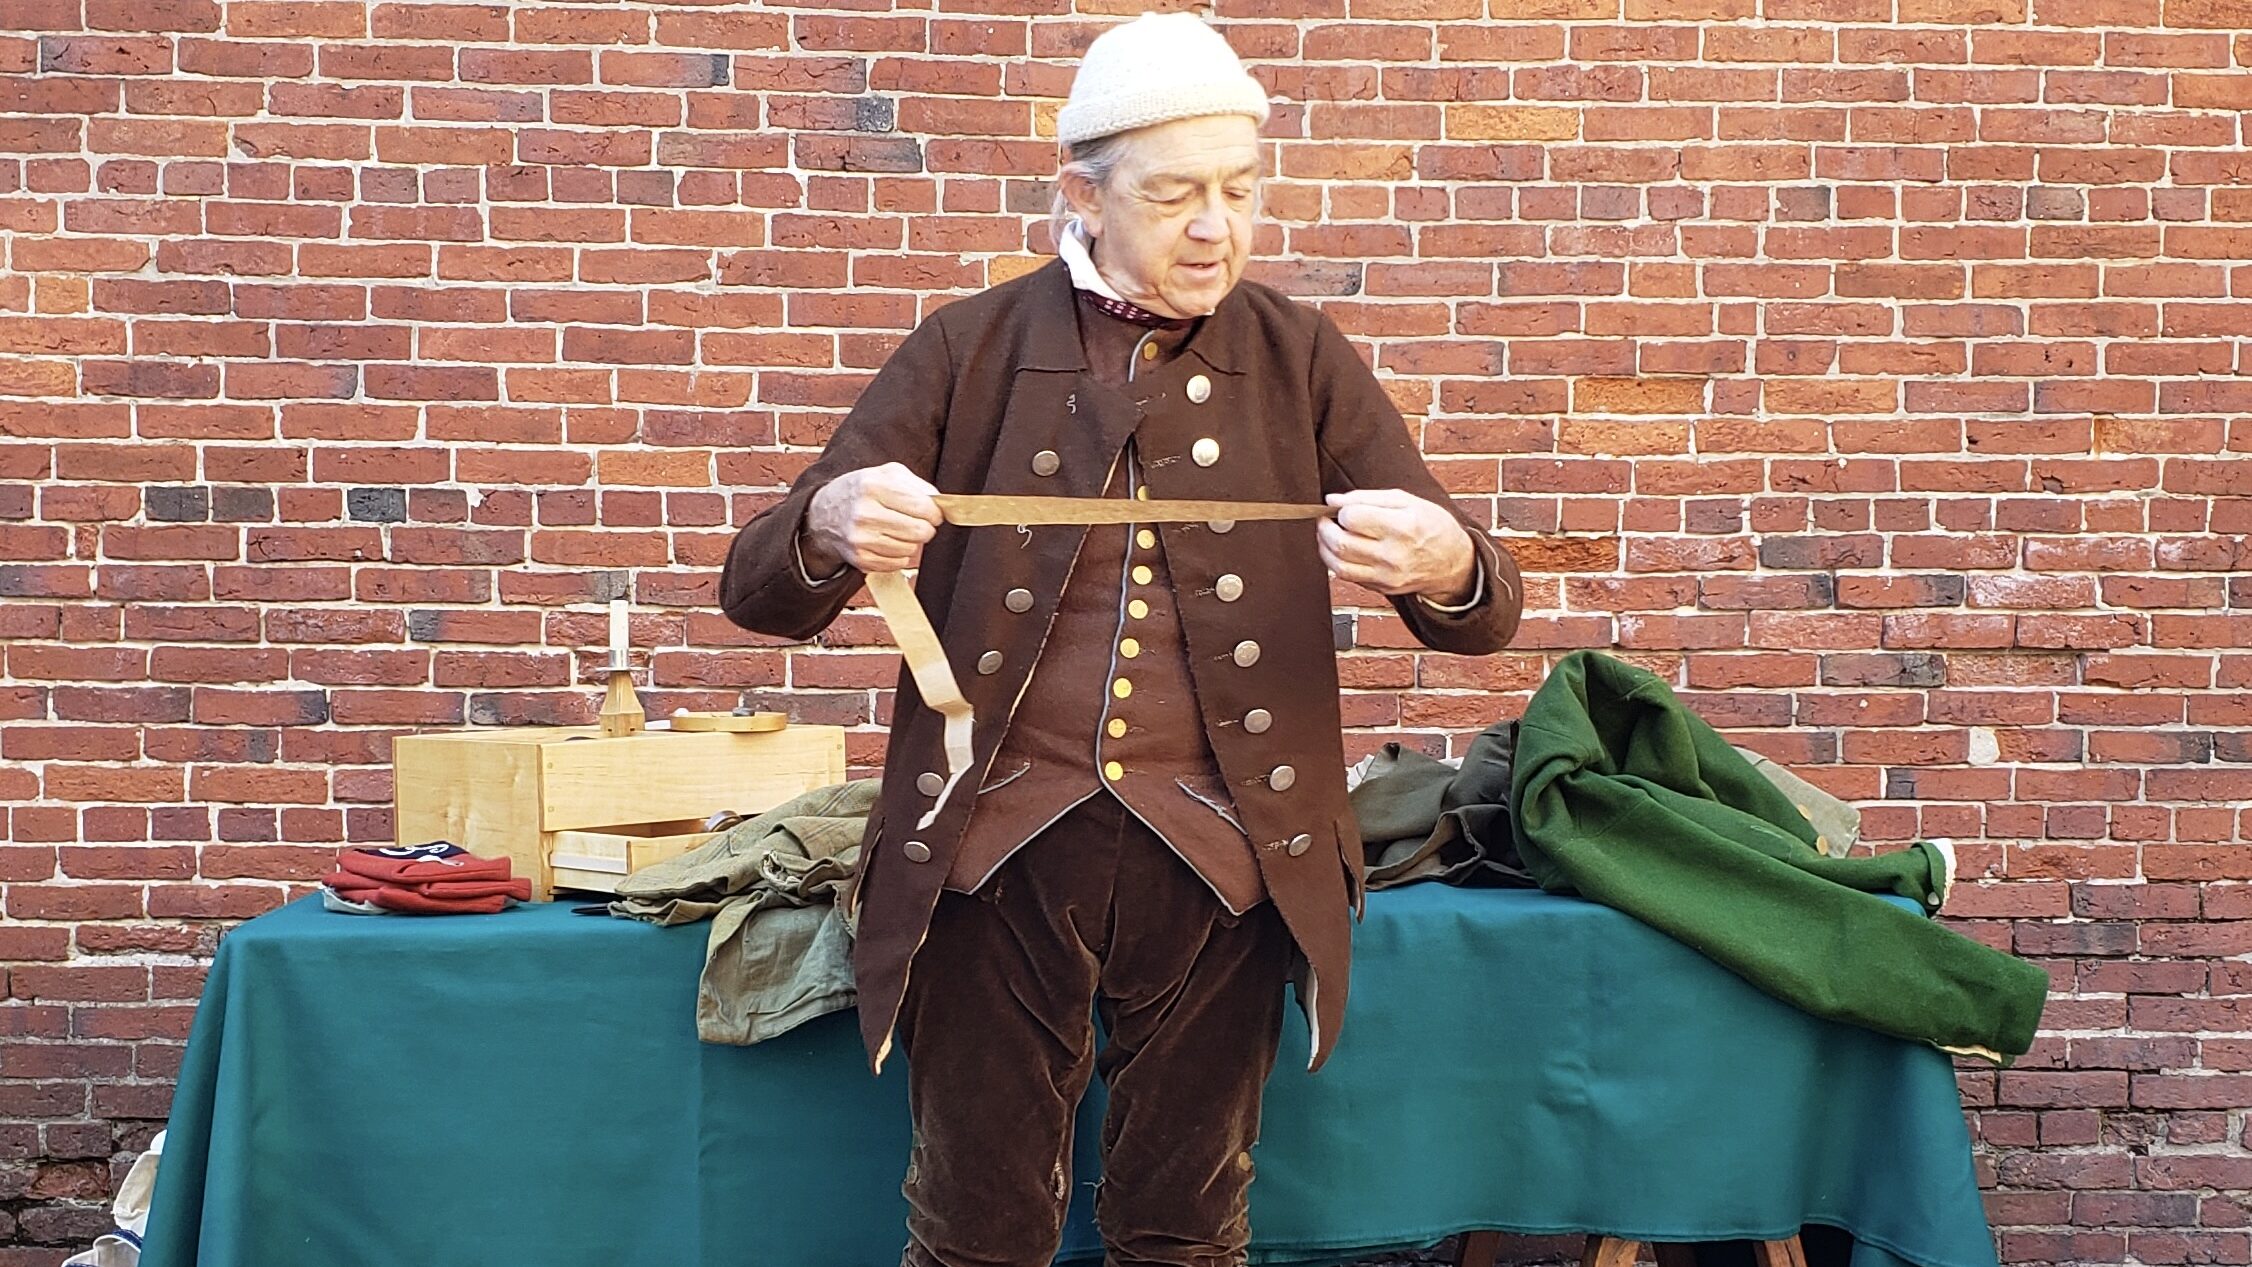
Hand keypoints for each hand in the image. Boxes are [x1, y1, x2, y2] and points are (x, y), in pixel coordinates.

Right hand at [802, 463, 942, 573]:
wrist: (824, 514)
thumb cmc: (861, 491)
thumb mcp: (886, 473)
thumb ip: (917, 484)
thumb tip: (940, 503)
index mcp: (873, 486)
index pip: (923, 506)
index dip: (935, 512)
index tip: (933, 512)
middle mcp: (864, 513)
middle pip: (920, 531)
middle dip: (926, 527)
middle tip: (918, 522)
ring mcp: (861, 539)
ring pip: (911, 548)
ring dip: (911, 541)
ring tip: (898, 529)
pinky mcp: (860, 559)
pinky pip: (898, 562)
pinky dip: (899, 554)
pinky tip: (887, 541)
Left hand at [1318, 489, 1476, 601]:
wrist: (1452, 562)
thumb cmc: (1432, 525)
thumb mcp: (1407, 500)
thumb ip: (1367, 497)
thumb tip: (1332, 500)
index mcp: (1402, 526)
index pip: (1352, 518)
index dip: (1341, 511)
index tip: (1343, 508)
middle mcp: (1394, 554)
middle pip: (1341, 543)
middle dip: (1324, 529)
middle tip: (1325, 520)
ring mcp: (1387, 575)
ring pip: (1338, 565)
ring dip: (1324, 547)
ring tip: (1327, 535)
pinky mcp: (1382, 588)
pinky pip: (1348, 577)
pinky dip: (1337, 562)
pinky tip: (1342, 550)